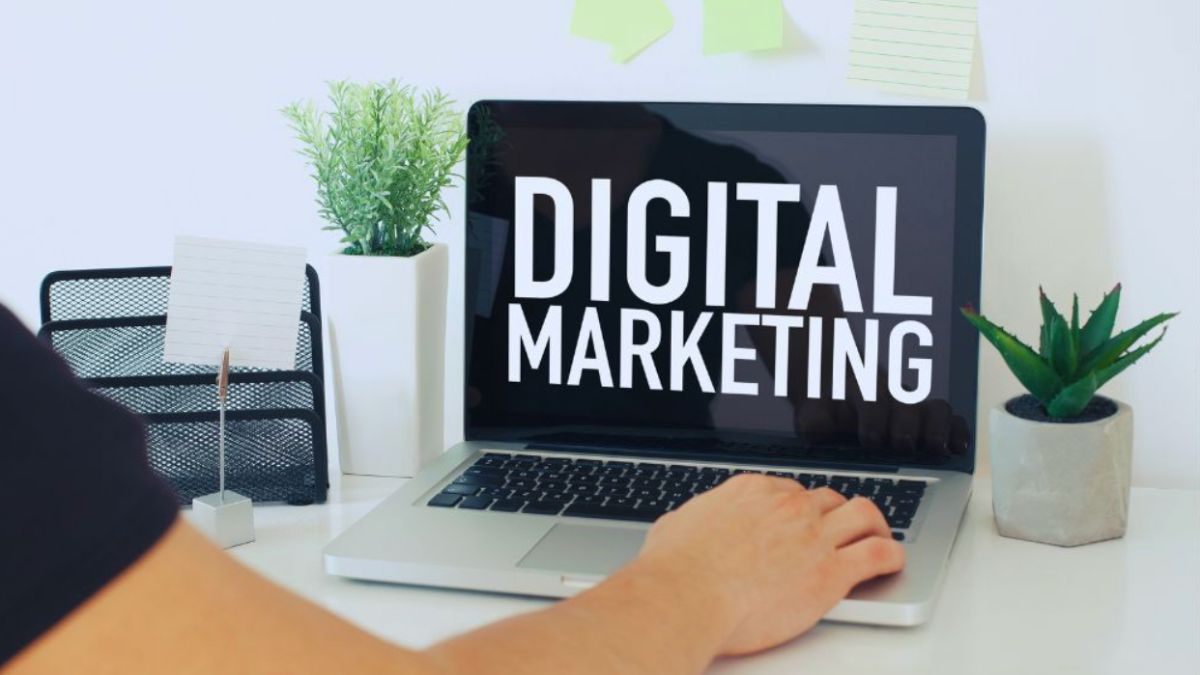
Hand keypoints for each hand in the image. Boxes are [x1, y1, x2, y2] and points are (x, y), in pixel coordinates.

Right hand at [634, 475, 903, 655]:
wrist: (686, 597)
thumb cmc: (674, 571)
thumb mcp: (675, 528)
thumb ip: (690, 522)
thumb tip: (680, 527)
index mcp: (751, 491)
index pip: (790, 490)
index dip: (800, 508)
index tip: (802, 521)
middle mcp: (787, 506)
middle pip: (827, 499)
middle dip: (833, 515)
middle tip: (837, 532)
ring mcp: (813, 536)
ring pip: (863, 514)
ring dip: (873, 524)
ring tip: (877, 537)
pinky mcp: (831, 572)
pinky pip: (878, 554)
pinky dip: (891, 555)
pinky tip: (891, 561)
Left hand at [793, 397, 970, 458]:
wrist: (831, 385)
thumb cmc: (825, 405)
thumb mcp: (812, 410)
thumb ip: (814, 418)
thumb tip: (819, 428)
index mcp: (862, 389)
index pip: (874, 397)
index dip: (875, 418)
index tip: (870, 439)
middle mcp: (892, 395)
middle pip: (909, 404)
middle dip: (906, 426)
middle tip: (901, 445)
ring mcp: (912, 406)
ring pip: (935, 408)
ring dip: (937, 429)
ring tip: (935, 450)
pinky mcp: (928, 420)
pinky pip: (950, 420)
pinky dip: (957, 431)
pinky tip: (957, 448)